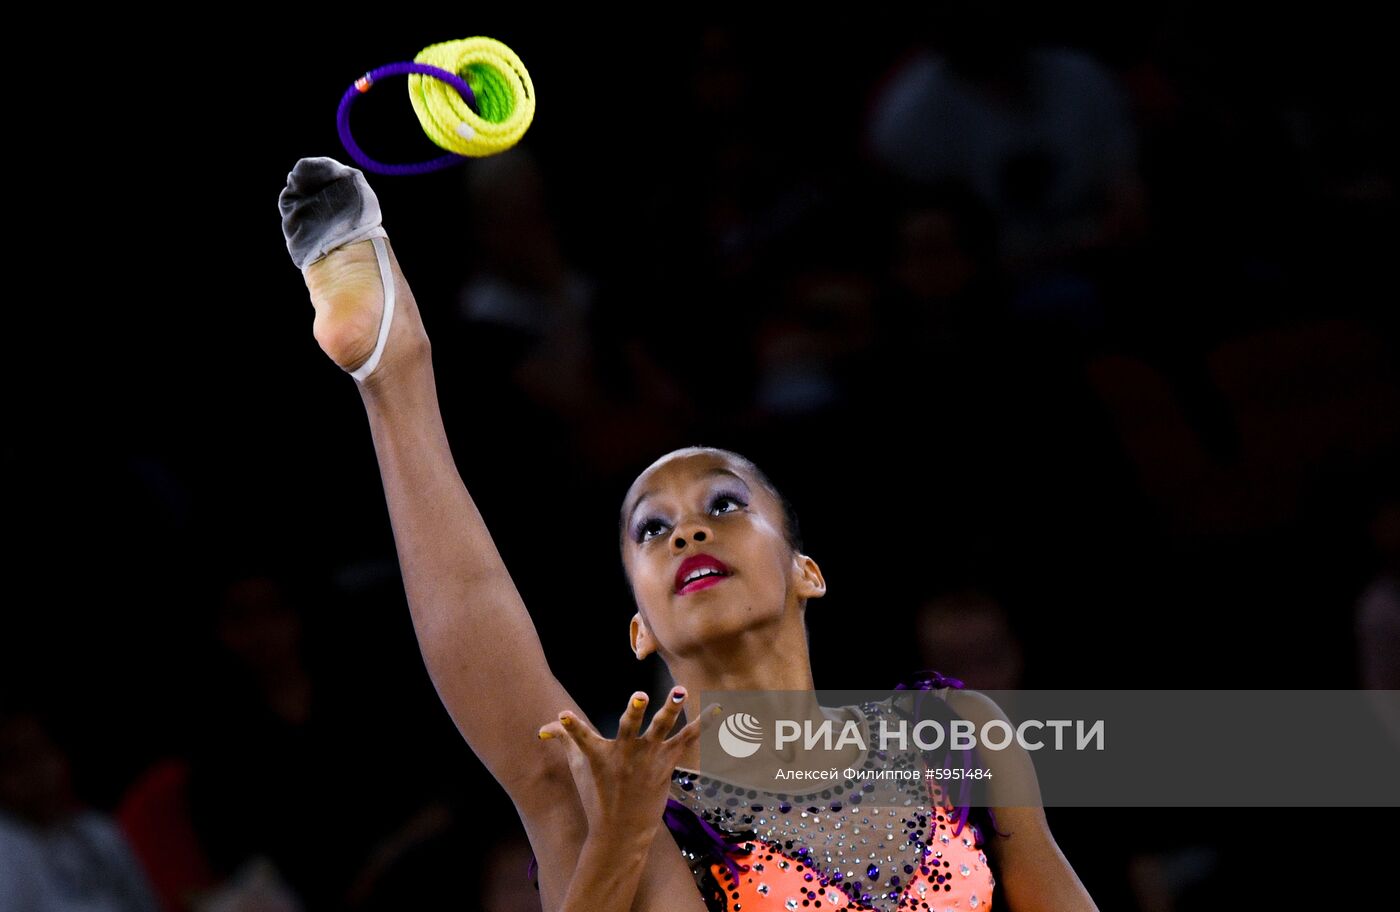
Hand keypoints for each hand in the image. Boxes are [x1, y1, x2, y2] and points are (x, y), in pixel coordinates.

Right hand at [538, 687, 718, 836]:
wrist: (621, 831)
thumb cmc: (597, 794)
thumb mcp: (579, 767)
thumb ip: (566, 740)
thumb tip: (545, 727)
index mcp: (598, 753)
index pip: (580, 737)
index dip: (570, 728)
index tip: (563, 716)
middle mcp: (624, 753)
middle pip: (629, 727)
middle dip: (635, 711)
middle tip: (640, 695)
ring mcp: (647, 757)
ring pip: (660, 728)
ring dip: (671, 709)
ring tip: (680, 691)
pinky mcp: (666, 763)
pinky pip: (686, 739)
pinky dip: (703, 723)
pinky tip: (718, 707)